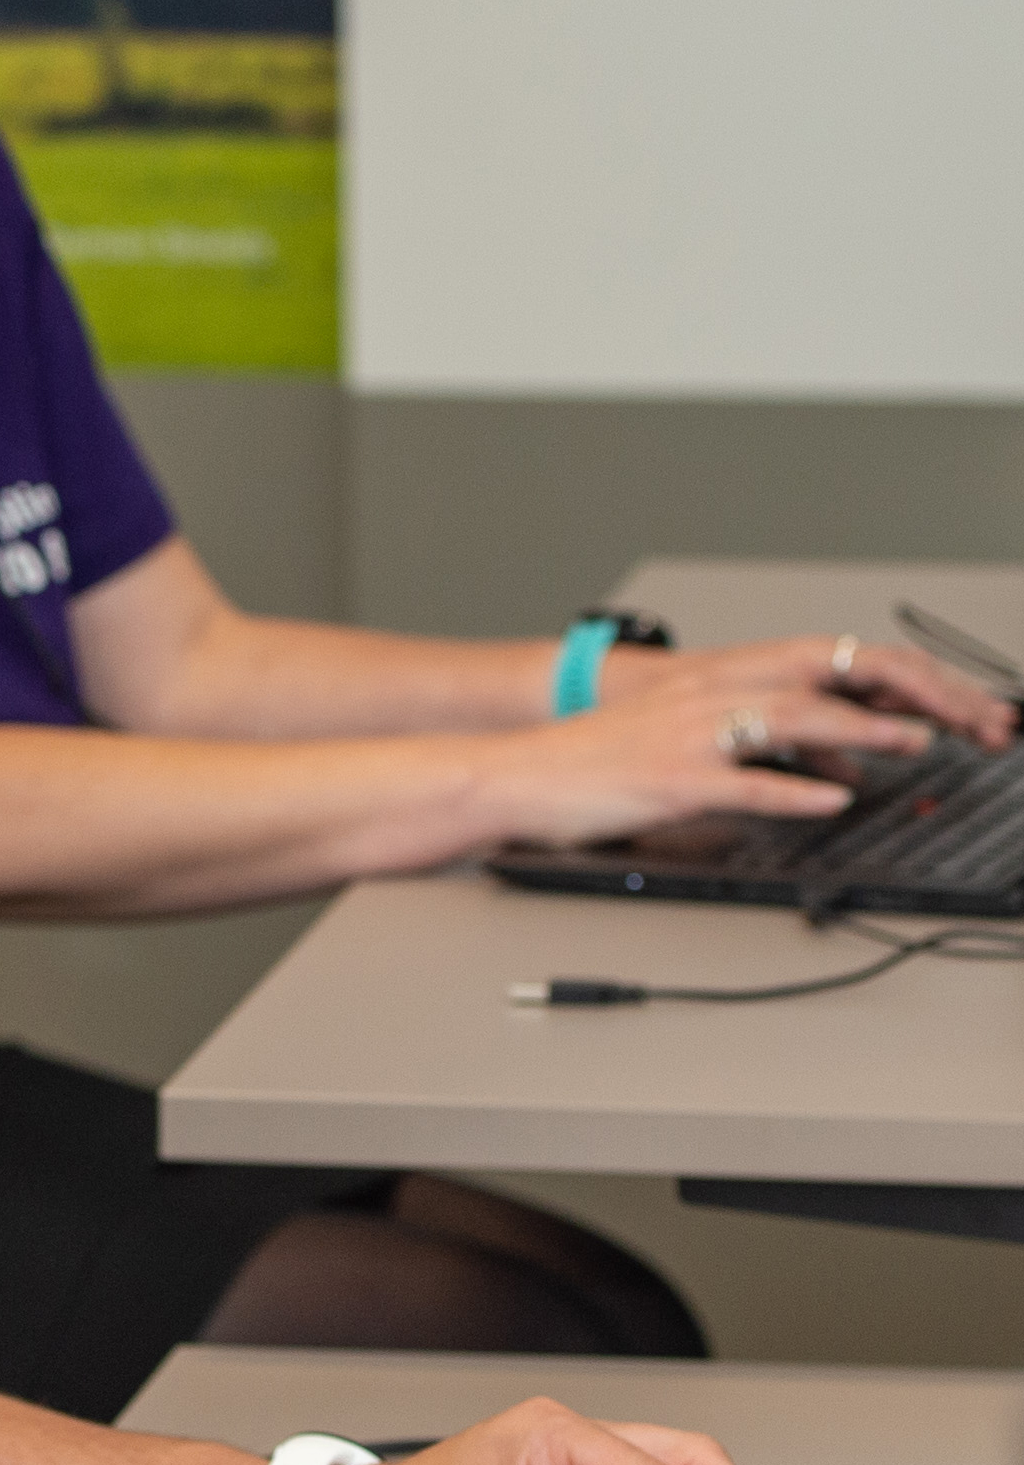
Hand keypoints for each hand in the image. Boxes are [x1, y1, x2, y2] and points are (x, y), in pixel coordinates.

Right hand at [481, 660, 946, 849]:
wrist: (515, 775)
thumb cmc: (590, 762)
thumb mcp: (678, 739)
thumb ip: (754, 746)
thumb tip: (831, 766)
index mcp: (707, 684)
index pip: (813, 665)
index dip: (881, 676)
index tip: (938, 695)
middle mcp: (702, 699)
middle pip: (814, 685)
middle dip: (890, 699)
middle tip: (950, 719)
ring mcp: (686, 739)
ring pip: (787, 722)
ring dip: (857, 731)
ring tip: (909, 743)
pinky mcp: (669, 782)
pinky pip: (742, 784)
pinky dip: (793, 791)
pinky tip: (831, 799)